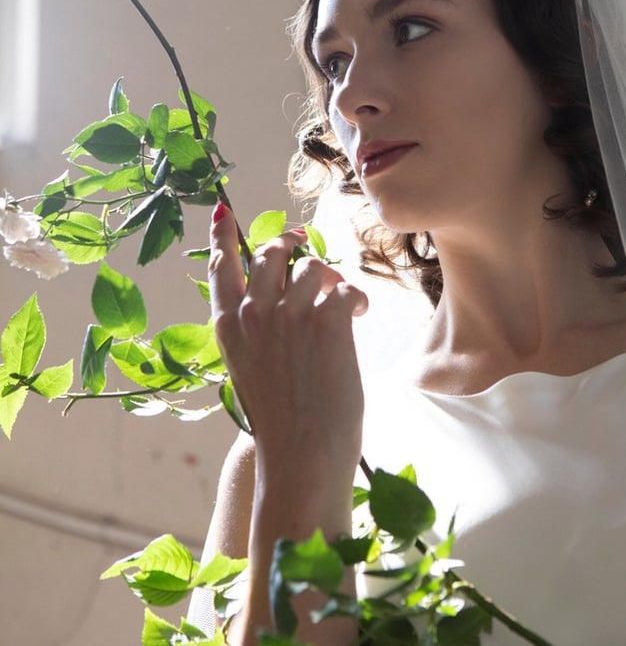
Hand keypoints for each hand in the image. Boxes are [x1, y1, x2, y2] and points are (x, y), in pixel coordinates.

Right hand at [208, 203, 367, 479]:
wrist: (302, 458)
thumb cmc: (281, 422)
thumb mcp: (251, 369)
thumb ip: (259, 329)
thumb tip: (285, 293)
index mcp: (229, 327)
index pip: (220, 267)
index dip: (222, 236)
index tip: (221, 211)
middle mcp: (254, 313)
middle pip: (271, 253)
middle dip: (290, 244)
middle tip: (305, 242)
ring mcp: (289, 314)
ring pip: (313, 266)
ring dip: (331, 278)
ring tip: (340, 302)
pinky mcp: (326, 320)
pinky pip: (346, 288)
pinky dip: (357, 299)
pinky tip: (361, 316)